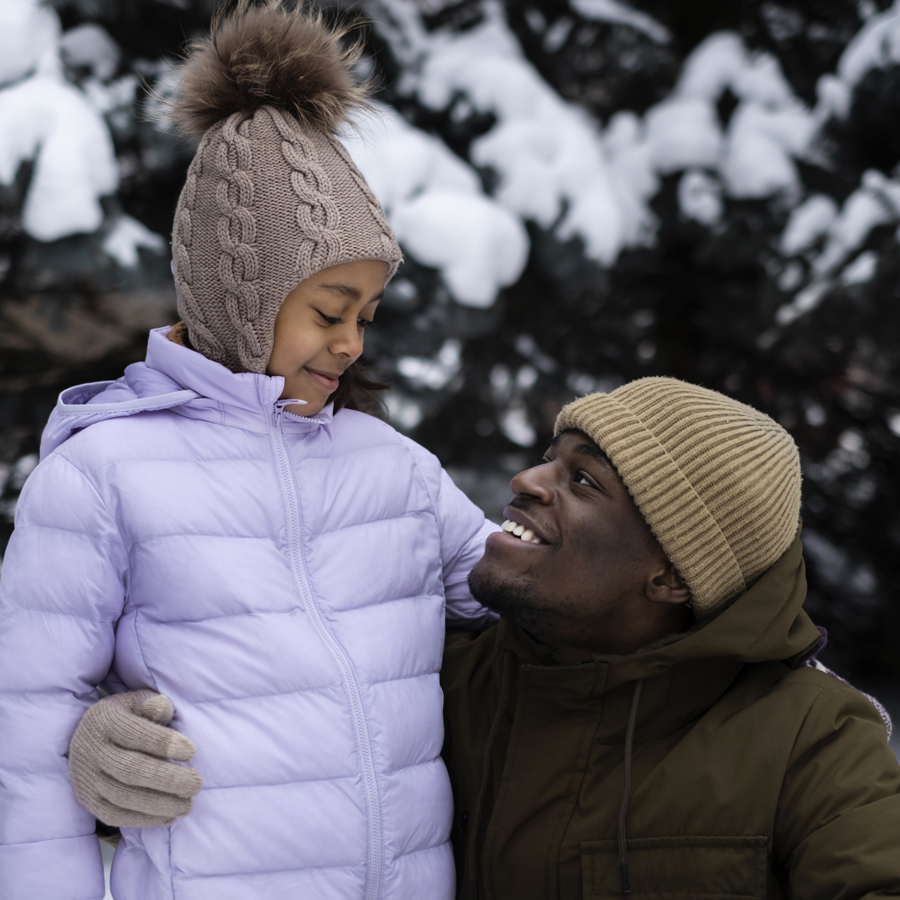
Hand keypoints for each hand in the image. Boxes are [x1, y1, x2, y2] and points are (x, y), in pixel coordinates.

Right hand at [68, 690, 201, 826]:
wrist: (88, 738)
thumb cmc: (126, 716)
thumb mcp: (137, 702)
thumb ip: (152, 704)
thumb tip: (160, 707)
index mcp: (103, 720)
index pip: (133, 733)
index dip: (163, 743)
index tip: (192, 752)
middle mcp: (90, 750)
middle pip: (129, 769)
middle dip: (167, 779)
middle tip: (196, 784)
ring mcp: (86, 778)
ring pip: (122, 796)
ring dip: (159, 803)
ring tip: (188, 805)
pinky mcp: (87, 801)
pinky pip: (113, 815)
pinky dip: (143, 819)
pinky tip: (169, 816)